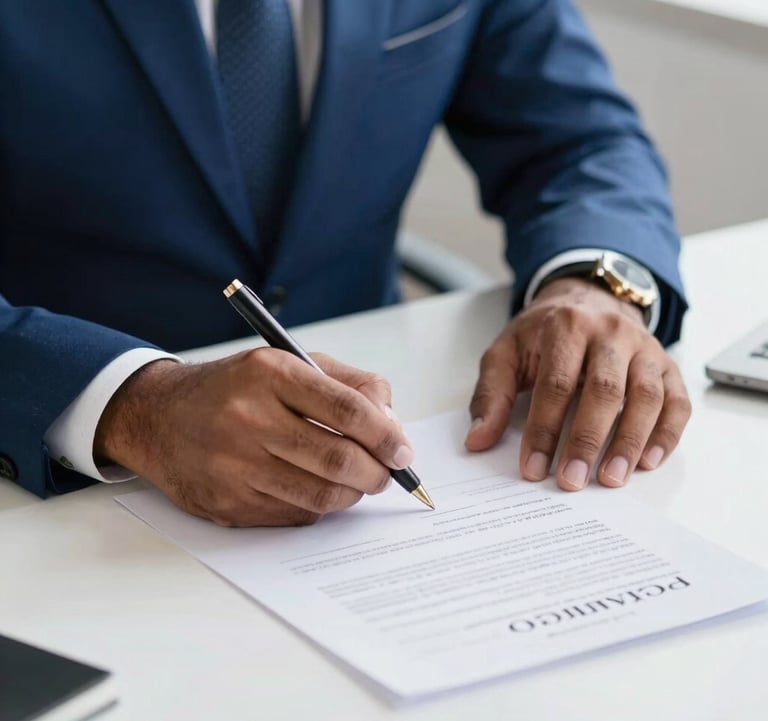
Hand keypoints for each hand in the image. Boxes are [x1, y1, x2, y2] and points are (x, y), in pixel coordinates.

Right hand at [95, 350, 413, 525]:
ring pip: (321, 496)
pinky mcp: (227, 502)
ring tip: (357, 481)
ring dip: (353, 494)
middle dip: (377, 472)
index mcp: (270, 374)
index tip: (403, 451)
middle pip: (338, 459)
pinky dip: (319, 507)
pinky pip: (295, 516)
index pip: (346, 409)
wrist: (158, 417)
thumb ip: (347, 384)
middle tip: (387, 473)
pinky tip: (316, 489)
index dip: (386, 435)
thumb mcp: (288, 363)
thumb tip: (392, 425)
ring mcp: (234, 465)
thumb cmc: (235, 388)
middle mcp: (249, 418)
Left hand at [465, 278, 690, 489]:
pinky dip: (667, 433)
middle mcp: (610, 333)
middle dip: (587, 440)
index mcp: (566, 327)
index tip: (533, 467)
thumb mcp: (506, 352)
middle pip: (603, 390)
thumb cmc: (542, 333)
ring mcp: (644, 347)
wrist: (585, 297)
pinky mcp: (665, 363)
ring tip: (612, 479)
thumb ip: (491, 394)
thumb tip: (478, 439)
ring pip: (646, 396)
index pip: (556, 384)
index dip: (544, 429)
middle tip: (573, 481)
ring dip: (631, 442)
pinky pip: (677, 400)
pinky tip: (648, 462)